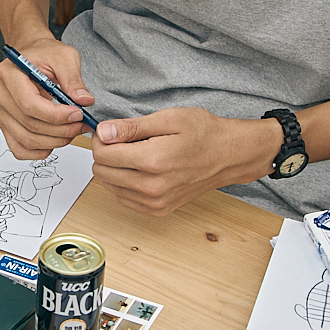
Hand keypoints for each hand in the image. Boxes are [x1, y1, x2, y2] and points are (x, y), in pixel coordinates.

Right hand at [0, 39, 91, 158]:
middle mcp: (0, 94)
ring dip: (54, 141)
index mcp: (9, 73)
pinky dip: (39, 151)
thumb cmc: (45, 54)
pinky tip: (55, 141)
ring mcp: (1, 112)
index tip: (78, 114)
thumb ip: (74, 79)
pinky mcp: (6, 124)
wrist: (32, 56)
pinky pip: (19, 148)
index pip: (30, 105)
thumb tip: (84, 101)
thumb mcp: (64, 57)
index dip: (57, 115)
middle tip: (81, 125)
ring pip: (26, 139)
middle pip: (30, 125)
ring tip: (72, 131)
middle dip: (61, 130)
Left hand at [90, 108, 278, 216]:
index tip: (109, 131)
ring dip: (114, 169)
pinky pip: (124, 198)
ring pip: (110, 186)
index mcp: (152, 161)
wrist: (228, 156)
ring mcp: (155, 202)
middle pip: (102, 172)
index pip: (102, 154)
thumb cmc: (203, 134)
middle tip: (121, 140)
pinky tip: (139, 170)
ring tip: (134, 154)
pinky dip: (124, 183)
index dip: (101, 139)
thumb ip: (132, 127)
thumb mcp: (168, 119)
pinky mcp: (158, 210)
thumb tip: (104, 132)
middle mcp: (152, 187)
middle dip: (106, 154)